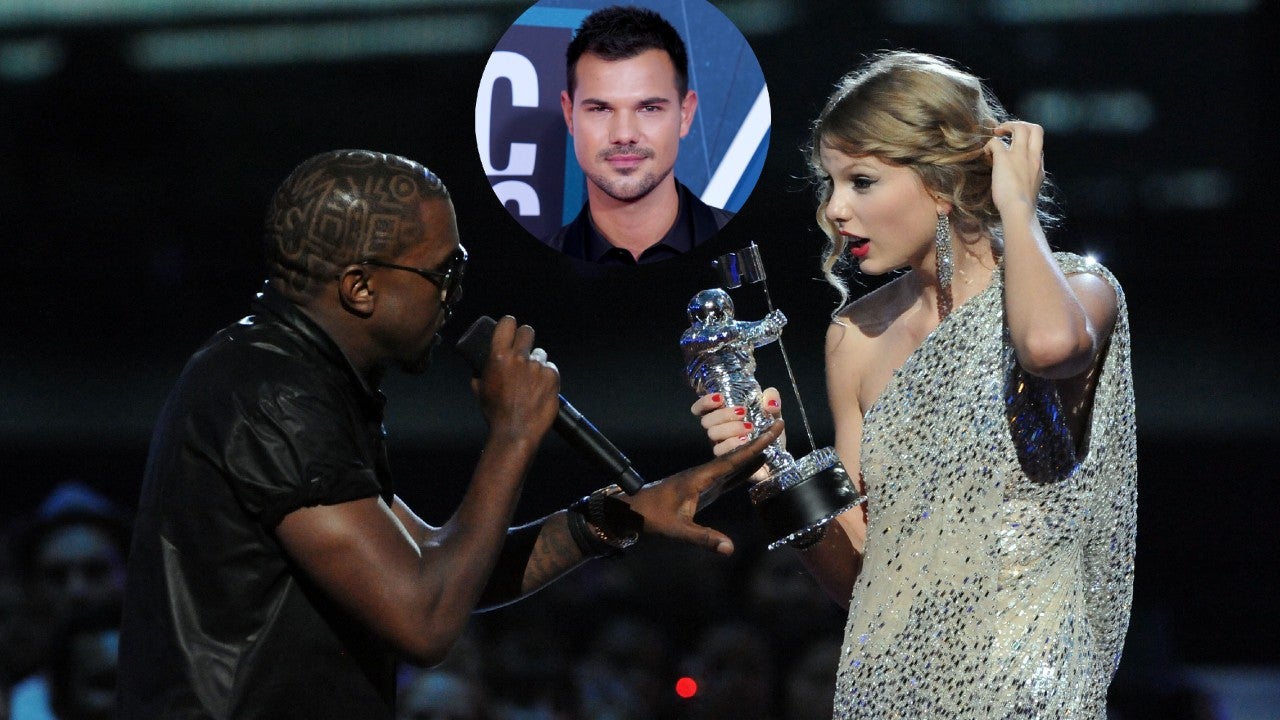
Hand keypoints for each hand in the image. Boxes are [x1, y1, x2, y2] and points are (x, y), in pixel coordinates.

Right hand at [473, 315, 559, 441]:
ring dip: (536, 362)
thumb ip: (480, 375)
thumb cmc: (496, 413)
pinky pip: (550, 368)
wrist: (516, 431)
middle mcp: (519, 357)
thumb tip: (479, 371)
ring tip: (531, 379)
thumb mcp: (480, 391)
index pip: (507, 323)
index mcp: (498, 357)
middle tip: (524, 349)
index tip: (511, 327)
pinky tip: (540, 388)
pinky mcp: (552, 376)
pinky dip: (547, 376)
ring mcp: (537, 366)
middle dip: (525, 338)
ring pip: (540, 353)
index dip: (509, 324)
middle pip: (527, 331)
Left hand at [623, 421, 782, 555]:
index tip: (771, 430)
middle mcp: (704, 473)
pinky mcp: (704, 487)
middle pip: (737, 455)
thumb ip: (704, 538)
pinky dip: (744, 468)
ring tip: (774, 440)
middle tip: (779, 424)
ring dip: (753, 452)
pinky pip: (729, 474)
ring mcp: (704, 479)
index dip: (754, 446)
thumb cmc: (653, 517)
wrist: (634, 510)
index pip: (733, 459)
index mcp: (700, 477)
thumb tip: (730, 548)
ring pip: (734, 462)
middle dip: (759, 440)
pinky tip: (755, 465)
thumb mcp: (678, 530)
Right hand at [690, 388, 783, 480]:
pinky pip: (721, 451)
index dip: (704, 402)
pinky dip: (732, 443)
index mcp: (723, 414)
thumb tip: (770, 402)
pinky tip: (746, 441)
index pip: (701, 408)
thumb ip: (772, 399)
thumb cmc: (768, 430)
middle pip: (706, 421)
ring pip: (712, 434)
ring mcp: (720, 444)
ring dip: (730, 428)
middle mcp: (718, 429)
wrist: (778, 454)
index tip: (720, 398)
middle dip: (723, 414)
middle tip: (743, 412)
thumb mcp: (773, 411)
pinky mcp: (726, 459)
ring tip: (750, 427)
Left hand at [986, 120, 1044, 219]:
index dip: (1028, 139)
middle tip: (1008, 130)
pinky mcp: (1004, 159)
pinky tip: (986, 153)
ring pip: (1020, 127)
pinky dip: (989, 144)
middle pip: (1035, 128)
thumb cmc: (1023, 205)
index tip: (1018, 144)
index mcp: (1038, 164)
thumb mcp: (1032, 187)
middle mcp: (1032, 156)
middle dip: (1021, 124)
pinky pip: (996, 142)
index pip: (1039, 143)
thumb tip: (1022, 177)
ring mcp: (1019, 156)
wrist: (1019, 210)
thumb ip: (1030, 177)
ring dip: (1007, 126)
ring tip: (997, 132)